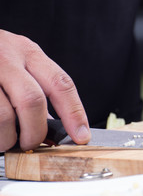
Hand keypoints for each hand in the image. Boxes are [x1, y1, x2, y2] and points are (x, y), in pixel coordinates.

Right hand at [0, 30, 89, 151]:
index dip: (74, 114)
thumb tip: (55, 131)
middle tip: (33, 143)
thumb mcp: (18, 63)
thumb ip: (37, 92)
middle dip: (36, 131)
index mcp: (28, 52)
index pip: (60, 84)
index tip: (81, 137)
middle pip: (32, 101)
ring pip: (3, 116)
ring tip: (7, 142)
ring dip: (8, 139)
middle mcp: (6, 57)